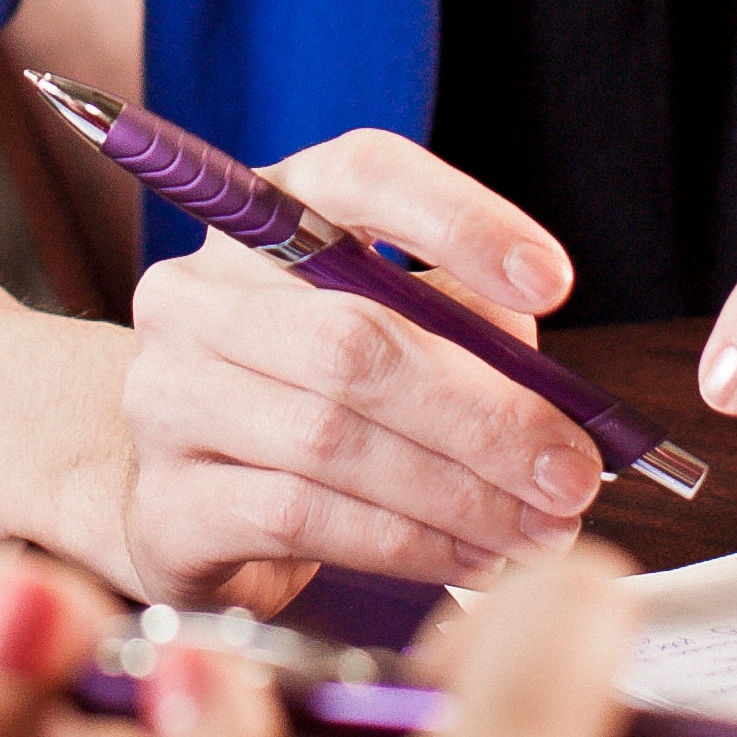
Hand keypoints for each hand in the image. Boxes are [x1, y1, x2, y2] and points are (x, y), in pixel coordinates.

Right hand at [111, 128, 605, 607]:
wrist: (194, 505)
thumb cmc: (316, 405)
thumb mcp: (396, 339)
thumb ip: (470, 337)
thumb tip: (556, 400)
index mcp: (266, 219)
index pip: (360, 175)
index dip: (462, 221)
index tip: (552, 284)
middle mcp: (197, 293)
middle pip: (354, 337)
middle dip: (485, 413)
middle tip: (570, 469)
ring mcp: (166, 399)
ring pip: (332, 438)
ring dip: (459, 493)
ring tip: (539, 527)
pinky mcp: (167, 505)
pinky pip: (300, 518)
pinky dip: (407, 545)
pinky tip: (473, 560)